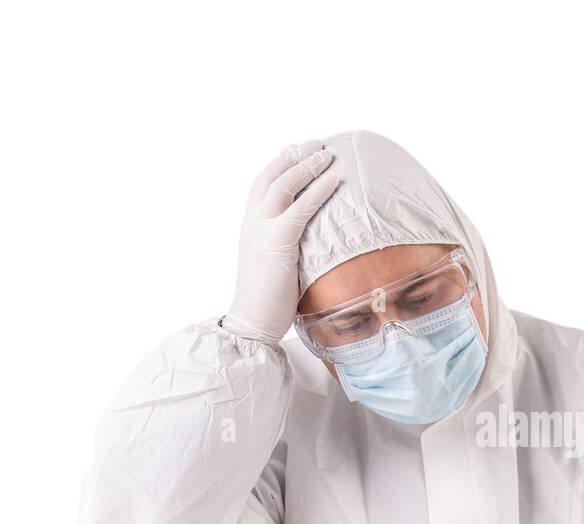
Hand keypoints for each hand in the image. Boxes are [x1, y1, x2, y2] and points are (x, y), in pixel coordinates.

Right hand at [223, 140, 339, 343]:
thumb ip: (287, 244)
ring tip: (327, 152)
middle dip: (295, 156)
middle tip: (316, 142)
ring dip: (308, 165)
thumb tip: (313, 238)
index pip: (262, 184)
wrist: (252, 320)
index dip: (279, 163)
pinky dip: (317, 191)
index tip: (296, 148)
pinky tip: (334, 179)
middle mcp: (252, 222)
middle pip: (272, 176)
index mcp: (250, 225)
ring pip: (285, 185)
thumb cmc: (268, 299)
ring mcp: (262, 230)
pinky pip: (300, 209)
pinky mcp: (277, 242)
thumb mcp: (276, 263)